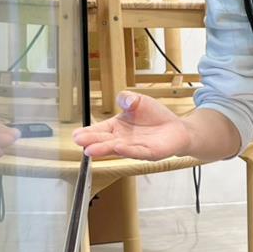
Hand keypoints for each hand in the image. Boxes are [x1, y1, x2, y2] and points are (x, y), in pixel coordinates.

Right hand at [72, 91, 191, 160]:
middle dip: (92, 142)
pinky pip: (137, 151)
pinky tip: (118, 147)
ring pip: (117, 149)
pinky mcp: (149, 153)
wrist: (176, 128)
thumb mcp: (138, 101)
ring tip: (91, 149)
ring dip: (104, 149)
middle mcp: (122, 139)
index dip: (88, 133)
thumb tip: (125, 100)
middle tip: (79, 142)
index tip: (76, 135)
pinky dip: (128, 150)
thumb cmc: (154, 116)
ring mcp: (134, 147)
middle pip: (105, 141)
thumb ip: (127, 99)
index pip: (99, 130)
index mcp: (116, 127)